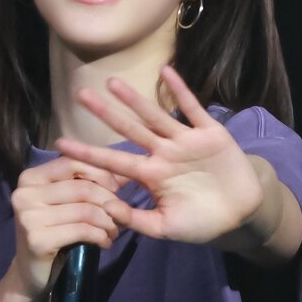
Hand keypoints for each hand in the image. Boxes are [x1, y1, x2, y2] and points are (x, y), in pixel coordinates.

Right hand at [9, 157, 122, 296]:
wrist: (30, 272)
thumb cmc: (53, 232)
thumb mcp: (66, 203)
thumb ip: (86, 184)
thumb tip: (124, 173)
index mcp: (30, 178)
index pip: (72, 162)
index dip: (100, 173)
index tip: (116, 190)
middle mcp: (25, 193)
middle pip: (82, 188)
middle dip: (109, 202)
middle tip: (121, 216)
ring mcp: (29, 217)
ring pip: (85, 210)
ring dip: (108, 222)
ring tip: (114, 232)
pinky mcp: (37, 239)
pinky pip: (82, 230)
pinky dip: (100, 236)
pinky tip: (105, 242)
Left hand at [55, 66, 263, 243]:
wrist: (240, 213)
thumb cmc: (201, 221)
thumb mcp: (166, 228)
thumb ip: (137, 220)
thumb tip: (107, 209)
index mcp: (151, 176)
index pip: (113, 162)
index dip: (88, 153)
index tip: (61, 144)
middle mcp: (163, 154)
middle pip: (129, 130)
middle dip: (106, 114)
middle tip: (80, 95)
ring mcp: (185, 141)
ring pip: (155, 116)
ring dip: (135, 100)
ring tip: (112, 82)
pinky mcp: (209, 133)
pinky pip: (191, 109)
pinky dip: (179, 91)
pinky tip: (165, 73)